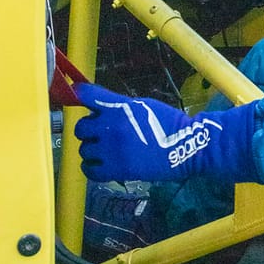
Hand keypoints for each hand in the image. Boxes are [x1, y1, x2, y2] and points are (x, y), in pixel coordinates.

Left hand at [73, 84, 259, 183]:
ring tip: (107, 151)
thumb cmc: (167, 123)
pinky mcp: (116, 170)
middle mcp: (111, 127)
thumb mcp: (142, 105)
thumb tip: (94, 105)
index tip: (76, 94)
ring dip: (93, 150)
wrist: (187, 146)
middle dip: (89, 130)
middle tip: (101, 134)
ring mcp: (112, 150)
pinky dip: (92, 167)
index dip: (78, 94)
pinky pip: (89, 169)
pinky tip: (102, 165)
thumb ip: (117, 104)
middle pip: (80, 128)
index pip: (88, 95)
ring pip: (84, 150)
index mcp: (120, 108)